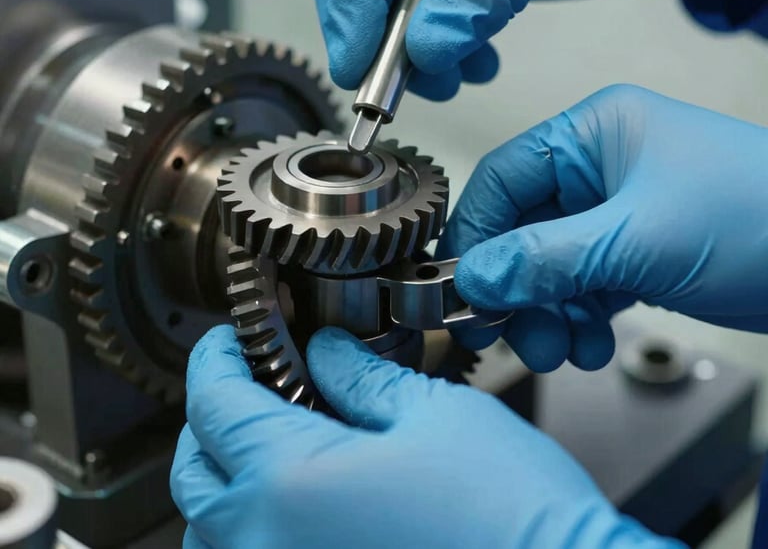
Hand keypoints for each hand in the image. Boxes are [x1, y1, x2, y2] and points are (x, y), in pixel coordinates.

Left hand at [172, 325, 675, 548]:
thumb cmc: (511, 515)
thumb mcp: (434, 413)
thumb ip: (362, 377)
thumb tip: (326, 353)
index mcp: (289, 483)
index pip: (213, 405)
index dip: (215, 358)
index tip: (228, 339)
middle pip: (195, 475)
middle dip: (211, 419)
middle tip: (250, 383)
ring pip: (211, 535)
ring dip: (226, 483)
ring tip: (273, 444)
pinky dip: (253, 534)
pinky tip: (302, 506)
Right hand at [438, 84, 767, 371]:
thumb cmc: (757, 215)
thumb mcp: (637, 238)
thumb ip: (546, 259)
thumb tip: (475, 276)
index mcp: (594, 132)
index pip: (504, 176)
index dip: (477, 232)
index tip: (461, 284)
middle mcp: (601, 167)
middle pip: (524, 227)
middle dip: (516, 286)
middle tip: (507, 331)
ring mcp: (620, 212)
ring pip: (551, 264)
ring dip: (548, 311)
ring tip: (560, 347)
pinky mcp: (639, 251)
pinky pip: (585, 285)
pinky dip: (580, 318)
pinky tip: (591, 344)